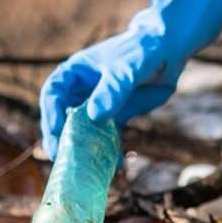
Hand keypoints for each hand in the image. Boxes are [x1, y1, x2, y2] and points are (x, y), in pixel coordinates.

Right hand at [39, 0, 221, 158]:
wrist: (169, 51)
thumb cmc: (144, 51)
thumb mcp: (128, 68)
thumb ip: (113, 90)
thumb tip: (94, 116)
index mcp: (75, 73)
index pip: (53, 95)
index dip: (51, 115)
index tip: (56, 134)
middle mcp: (82, 91)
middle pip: (63, 118)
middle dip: (62, 139)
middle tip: (63, 161)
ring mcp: (98, 105)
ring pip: (83, 131)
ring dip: (84, 150)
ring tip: (85, 171)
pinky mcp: (115, 116)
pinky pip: (106, 137)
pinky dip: (108, 152)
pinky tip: (115, 167)